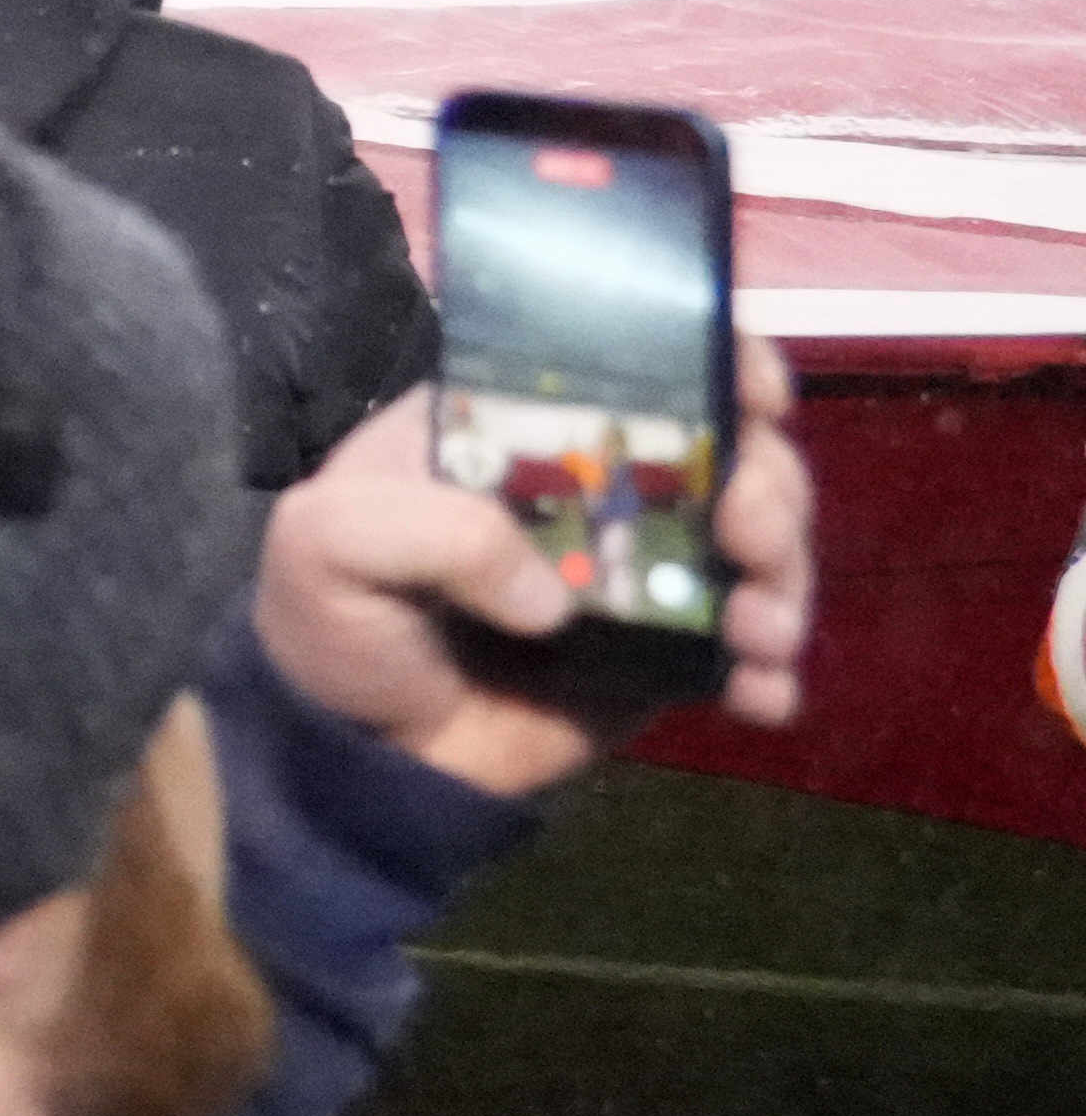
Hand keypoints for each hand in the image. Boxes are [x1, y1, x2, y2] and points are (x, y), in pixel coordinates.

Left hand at [252, 333, 809, 795]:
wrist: (350, 754)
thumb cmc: (330, 618)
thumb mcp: (331, 542)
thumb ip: (430, 533)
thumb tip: (552, 595)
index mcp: (521, 429)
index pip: (636, 365)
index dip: (714, 361)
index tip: (754, 393)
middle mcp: (597, 489)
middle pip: (729, 457)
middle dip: (770, 485)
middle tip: (750, 531)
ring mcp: (642, 573)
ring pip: (759, 550)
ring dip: (786, 578)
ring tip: (757, 627)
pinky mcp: (663, 658)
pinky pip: (747, 657)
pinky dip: (773, 673)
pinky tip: (760, 695)